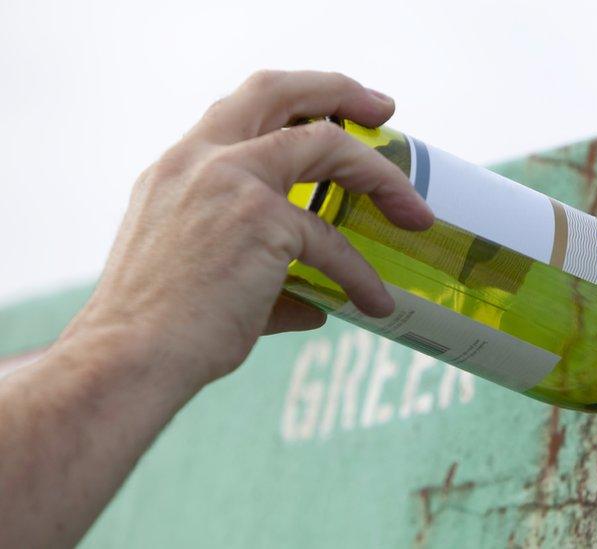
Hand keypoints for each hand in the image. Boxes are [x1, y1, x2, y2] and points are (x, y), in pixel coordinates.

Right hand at [63, 70, 433, 388]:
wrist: (130, 360)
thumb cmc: (162, 328)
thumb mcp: (198, 273)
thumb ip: (262, 274)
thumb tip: (315, 302)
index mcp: (180, 165)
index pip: (244, 107)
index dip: (297, 99)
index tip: (340, 109)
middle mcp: (200, 158)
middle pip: (279, 91)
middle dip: (340, 90)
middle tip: (384, 109)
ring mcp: (229, 181)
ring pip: (327, 147)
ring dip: (382, 179)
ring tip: (415, 214)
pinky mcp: (259, 221)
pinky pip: (331, 243)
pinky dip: (360, 276)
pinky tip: (376, 305)